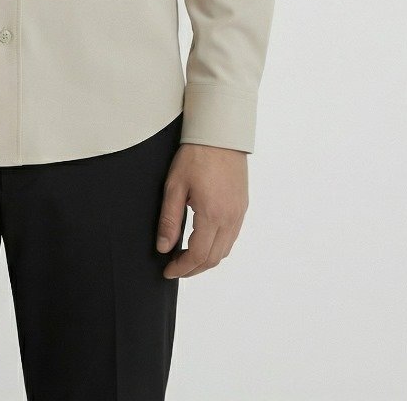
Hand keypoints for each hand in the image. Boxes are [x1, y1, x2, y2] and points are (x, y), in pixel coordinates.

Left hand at [156, 143, 248, 278]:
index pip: (198, 255)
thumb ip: (169, 219)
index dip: (182, 268)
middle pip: (213, 258)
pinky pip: (232, 237)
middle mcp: (230, 218)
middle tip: (175, 267)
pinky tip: (203, 241)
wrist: (220, 135)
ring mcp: (239, 213)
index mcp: (212, 214)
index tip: (168, 271)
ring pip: (225, 250)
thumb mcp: (174, 186)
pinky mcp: (242, 206)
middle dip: (193, 268)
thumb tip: (164, 248)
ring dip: (206, 259)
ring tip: (187, 257)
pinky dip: (217, 247)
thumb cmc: (195, 156)